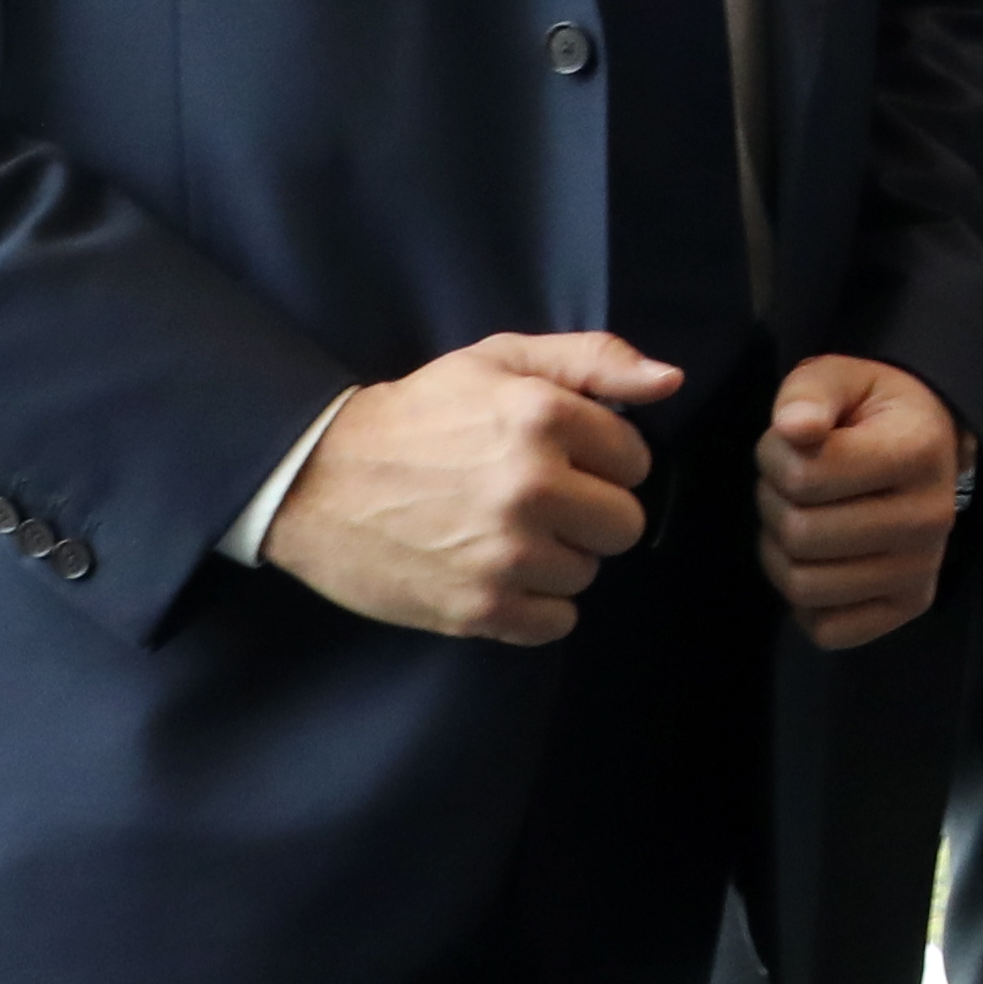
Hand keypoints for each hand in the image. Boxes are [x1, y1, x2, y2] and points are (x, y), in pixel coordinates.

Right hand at [264, 334, 675, 642]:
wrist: (313, 478)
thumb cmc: (417, 415)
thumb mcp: (499, 360)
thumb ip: (594, 360)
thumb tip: (669, 381)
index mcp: (542, 417)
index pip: (635, 460)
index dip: (602, 461)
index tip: (561, 460)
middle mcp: (531, 485)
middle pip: (625, 524)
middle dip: (589, 514)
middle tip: (537, 503)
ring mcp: (505, 552)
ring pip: (588, 574)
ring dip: (558, 560)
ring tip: (504, 535)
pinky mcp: (478, 607)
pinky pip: (556, 623)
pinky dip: (534, 608)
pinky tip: (497, 575)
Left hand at [755, 354, 964, 651]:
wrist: (928, 444)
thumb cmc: (871, 412)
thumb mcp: (838, 380)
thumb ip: (808, 394)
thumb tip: (794, 430)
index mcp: (918, 452)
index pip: (805, 477)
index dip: (774, 455)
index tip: (791, 442)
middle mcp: (932, 518)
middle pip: (800, 535)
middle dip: (773, 504)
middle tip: (790, 484)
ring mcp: (924, 568)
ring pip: (805, 586)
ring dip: (780, 552)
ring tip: (800, 518)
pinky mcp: (913, 605)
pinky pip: (828, 630)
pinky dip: (805, 603)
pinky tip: (818, 561)